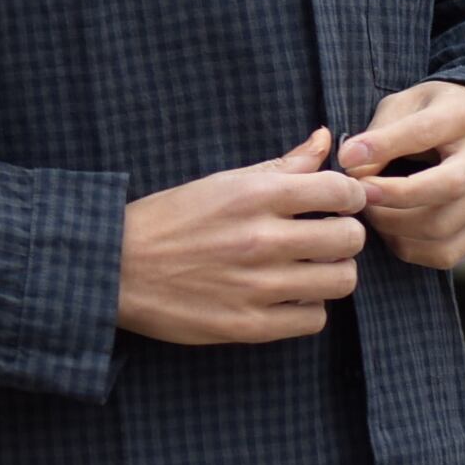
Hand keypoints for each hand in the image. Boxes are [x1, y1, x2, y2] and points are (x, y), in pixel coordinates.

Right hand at [117, 127, 371, 344]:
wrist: (114, 268)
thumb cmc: (168, 219)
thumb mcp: (222, 182)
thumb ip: (280, 165)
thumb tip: (323, 139)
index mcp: (255, 196)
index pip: (339, 192)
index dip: (349, 197)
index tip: (339, 205)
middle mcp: (261, 239)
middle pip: (350, 238)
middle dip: (344, 236)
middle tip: (325, 240)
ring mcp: (257, 286)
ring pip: (341, 281)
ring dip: (332, 274)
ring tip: (310, 270)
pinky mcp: (249, 325)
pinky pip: (314, 319)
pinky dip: (308, 308)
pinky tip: (288, 298)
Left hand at [338, 82, 464, 270]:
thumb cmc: (430, 115)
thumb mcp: (402, 106)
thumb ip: (379, 133)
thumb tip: (352, 166)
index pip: (425, 133)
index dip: (383, 147)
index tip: (348, 159)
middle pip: (446, 188)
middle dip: (392, 197)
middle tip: (357, 196)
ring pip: (440, 228)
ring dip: (392, 226)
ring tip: (369, 210)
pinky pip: (443, 253)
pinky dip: (407, 247)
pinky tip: (390, 229)